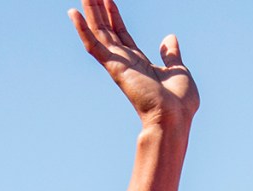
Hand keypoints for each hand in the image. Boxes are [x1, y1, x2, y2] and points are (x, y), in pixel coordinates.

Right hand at [68, 0, 199, 127]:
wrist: (174, 118)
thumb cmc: (179, 103)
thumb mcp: (178, 70)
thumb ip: (171, 55)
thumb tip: (169, 38)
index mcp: (139, 64)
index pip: (121, 35)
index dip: (114, 16)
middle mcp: (125, 63)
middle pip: (106, 31)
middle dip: (98, 9)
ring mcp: (118, 65)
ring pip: (98, 33)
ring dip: (90, 12)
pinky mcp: (114, 68)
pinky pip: (94, 46)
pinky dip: (83, 30)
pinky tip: (73, 13)